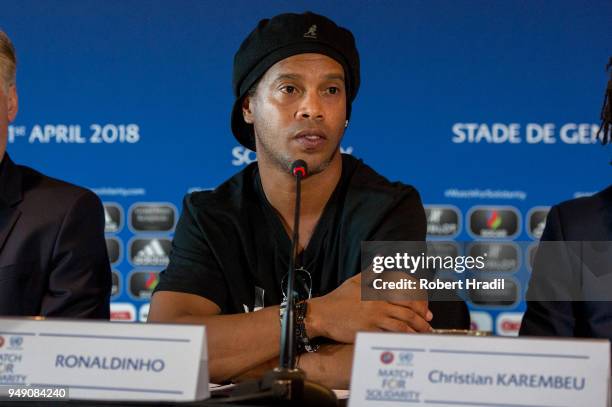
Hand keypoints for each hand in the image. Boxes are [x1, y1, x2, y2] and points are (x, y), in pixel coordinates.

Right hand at [306, 273, 432, 343]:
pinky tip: (409, 341)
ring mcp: (373, 318)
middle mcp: (377, 304)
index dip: (418, 304)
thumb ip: (372, 271)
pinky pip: (389, 335)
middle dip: (421, 319)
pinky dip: (402, 338)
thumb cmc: (339, 298)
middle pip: (406, 311)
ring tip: (423, 335)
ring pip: (401, 325)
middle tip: (428, 324)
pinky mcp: (367, 331)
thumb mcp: (355, 281)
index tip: (426, 311)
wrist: (322, 314)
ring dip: (415, 330)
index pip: (404, 295)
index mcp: (377, 291)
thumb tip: (382, 256)